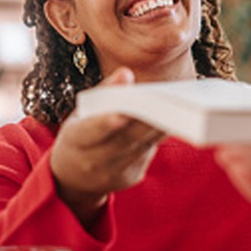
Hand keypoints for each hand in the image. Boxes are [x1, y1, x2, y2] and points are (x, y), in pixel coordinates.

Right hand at [50, 67, 165, 225]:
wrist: (75, 178)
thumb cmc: (80, 136)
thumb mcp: (81, 114)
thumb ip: (104, 91)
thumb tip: (126, 73)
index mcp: (74, 141)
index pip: (90, 131)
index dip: (106, 123)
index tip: (123, 113)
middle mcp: (92, 161)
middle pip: (124, 139)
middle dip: (144, 121)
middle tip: (165, 103)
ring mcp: (113, 173)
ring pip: (141, 146)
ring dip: (159, 127)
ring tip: (176, 108)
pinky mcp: (131, 176)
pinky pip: (147, 153)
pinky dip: (159, 136)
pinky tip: (173, 120)